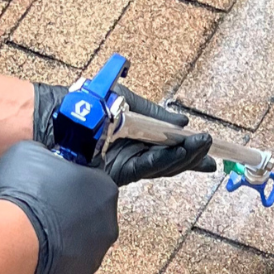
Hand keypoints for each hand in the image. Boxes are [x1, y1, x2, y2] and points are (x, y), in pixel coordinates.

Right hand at [0, 140, 118, 273]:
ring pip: (76, 247)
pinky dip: (48, 267)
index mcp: (104, 190)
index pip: (91, 182)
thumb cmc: (23, 199)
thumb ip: (46, 156)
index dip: (67, 182)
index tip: (49, 184)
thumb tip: (43, 158)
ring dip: (57, 242)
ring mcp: (93, 260)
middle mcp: (106, 227)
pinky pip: (62, 273)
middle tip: (37, 211)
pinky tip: (28, 259)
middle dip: (65, 214)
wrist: (8, 247)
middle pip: (87, 217)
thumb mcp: (29, 153)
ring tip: (28, 237)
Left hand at [33, 82, 218, 185]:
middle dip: (192, 158)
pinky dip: (166, 160)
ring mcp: (127, 163)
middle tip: (212, 154)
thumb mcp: (129, 102)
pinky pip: (147, 165)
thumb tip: (182, 121)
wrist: (61, 115)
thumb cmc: (89, 105)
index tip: (209, 147)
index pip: (169, 147)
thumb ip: (155, 114)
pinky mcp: (118, 171)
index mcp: (138, 137)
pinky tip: (182, 152)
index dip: (190, 149)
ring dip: (185, 158)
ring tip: (203, 150)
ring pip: (163, 166)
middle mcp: (134, 153)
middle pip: (170, 161)